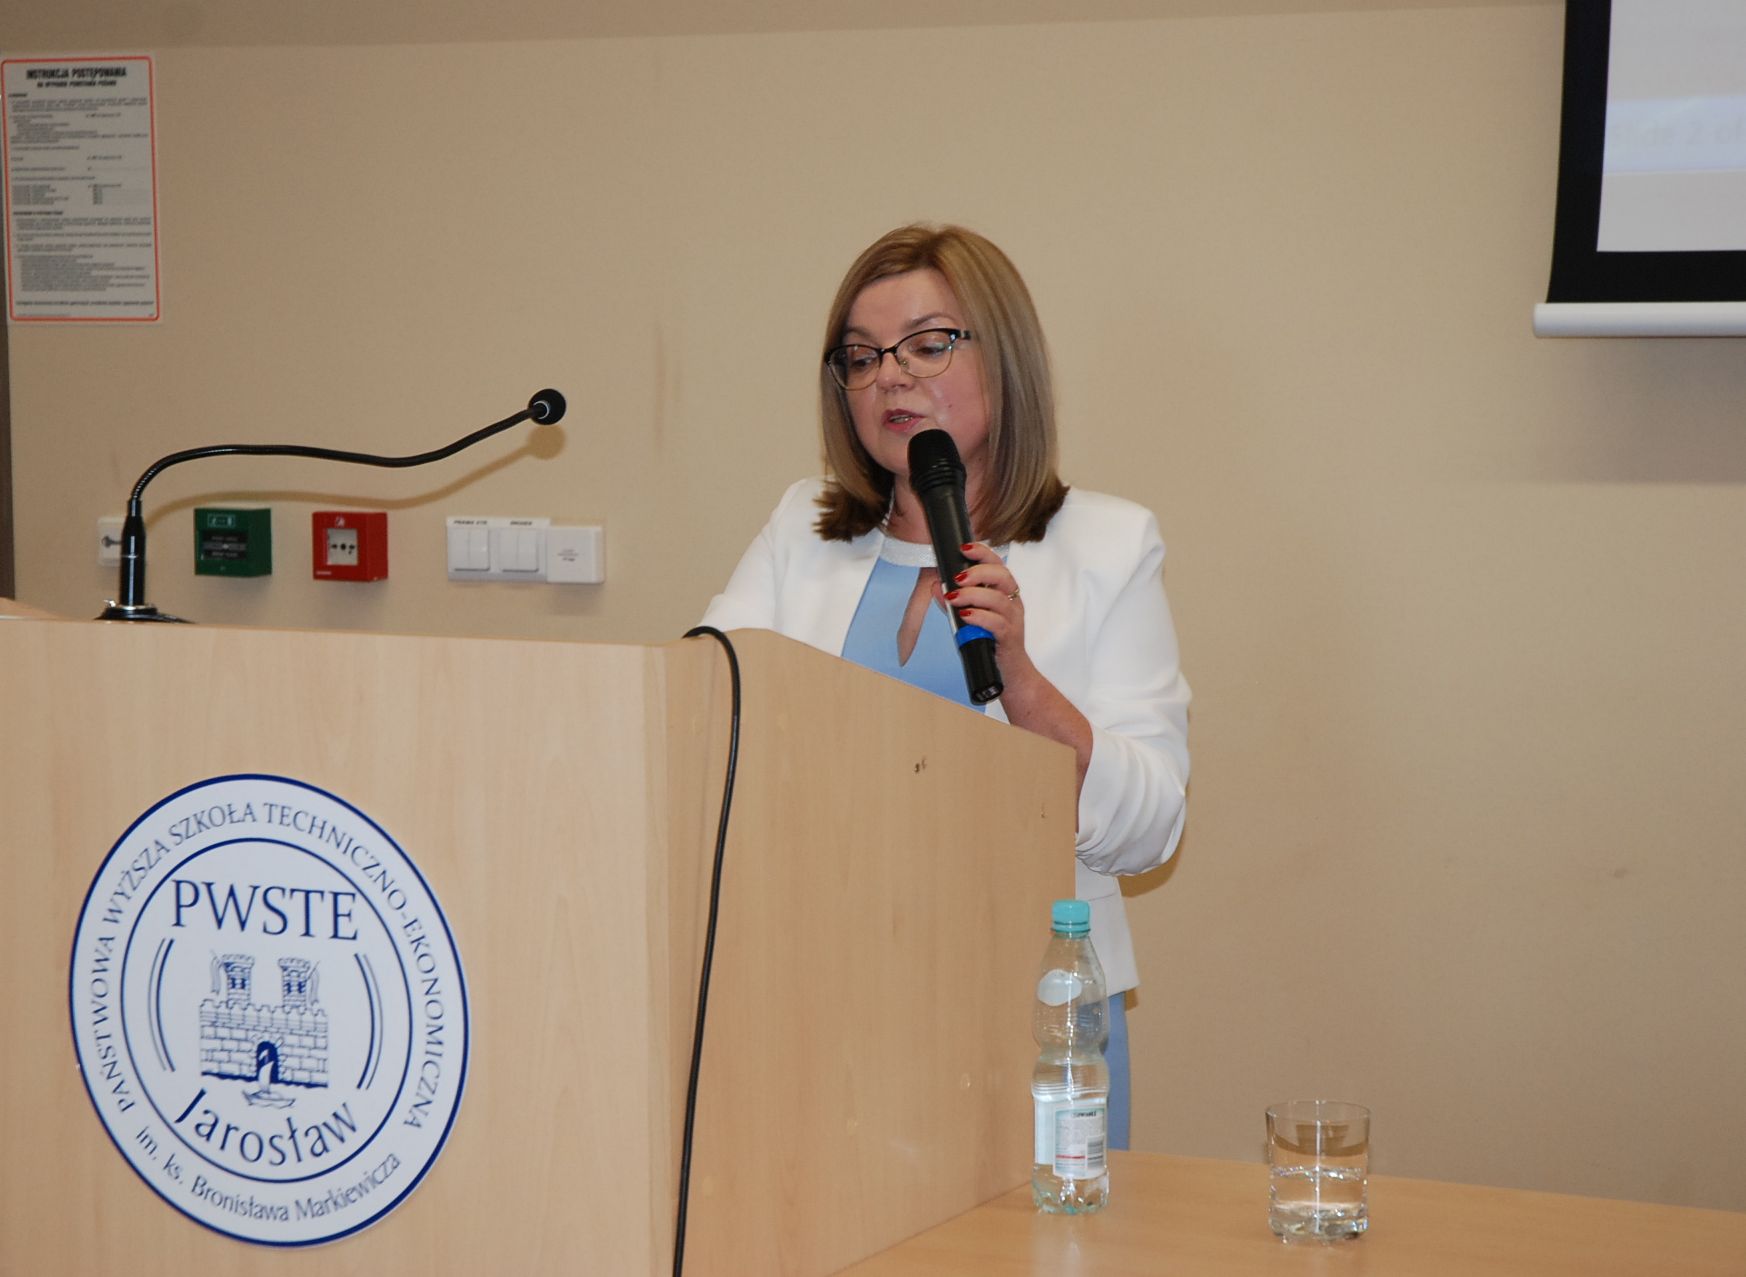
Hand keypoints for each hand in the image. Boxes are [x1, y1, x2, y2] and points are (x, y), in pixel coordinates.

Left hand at [940, 542, 1030, 674]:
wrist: (1009, 672)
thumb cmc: (990, 641)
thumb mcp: (969, 618)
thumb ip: (953, 603)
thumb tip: (935, 586)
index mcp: (1005, 592)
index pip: (998, 564)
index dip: (982, 553)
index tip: (963, 548)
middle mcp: (1012, 602)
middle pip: (1002, 576)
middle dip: (978, 572)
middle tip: (957, 578)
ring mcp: (1013, 620)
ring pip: (998, 599)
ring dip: (973, 595)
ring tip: (954, 598)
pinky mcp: (1009, 637)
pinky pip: (997, 623)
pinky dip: (980, 617)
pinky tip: (966, 616)